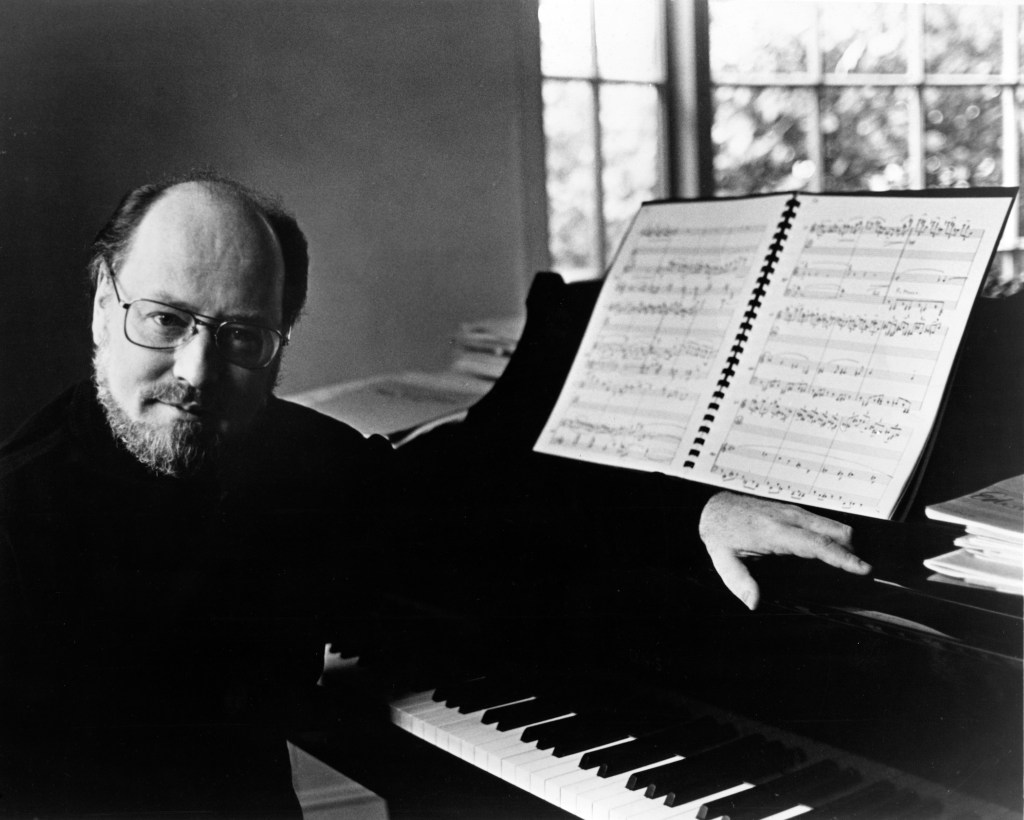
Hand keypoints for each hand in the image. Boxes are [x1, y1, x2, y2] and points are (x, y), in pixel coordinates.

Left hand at [698, 491, 870, 609]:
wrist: (714, 507)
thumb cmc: (720, 532)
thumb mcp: (723, 560)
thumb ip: (739, 583)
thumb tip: (753, 602)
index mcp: (773, 531)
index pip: (816, 544)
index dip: (842, 557)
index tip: (862, 567)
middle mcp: (788, 517)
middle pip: (835, 530)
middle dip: (851, 550)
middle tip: (859, 571)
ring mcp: (792, 511)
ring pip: (832, 523)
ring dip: (845, 542)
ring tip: (850, 564)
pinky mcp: (793, 510)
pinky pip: (822, 521)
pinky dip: (835, 535)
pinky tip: (834, 550)